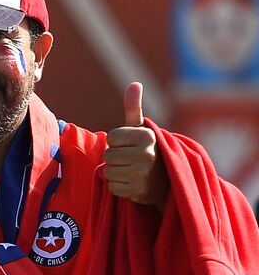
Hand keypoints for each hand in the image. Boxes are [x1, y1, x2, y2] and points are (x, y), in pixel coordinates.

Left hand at [104, 82, 167, 205]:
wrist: (166, 180)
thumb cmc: (148, 150)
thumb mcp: (142, 129)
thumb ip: (133, 108)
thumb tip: (134, 84)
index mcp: (146, 136)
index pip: (111, 138)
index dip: (117, 142)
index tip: (129, 145)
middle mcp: (146, 154)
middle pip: (107, 155)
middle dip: (115, 158)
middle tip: (130, 160)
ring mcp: (142, 173)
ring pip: (107, 171)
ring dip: (115, 173)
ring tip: (131, 171)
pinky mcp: (137, 190)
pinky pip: (112, 187)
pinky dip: (118, 186)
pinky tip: (132, 183)